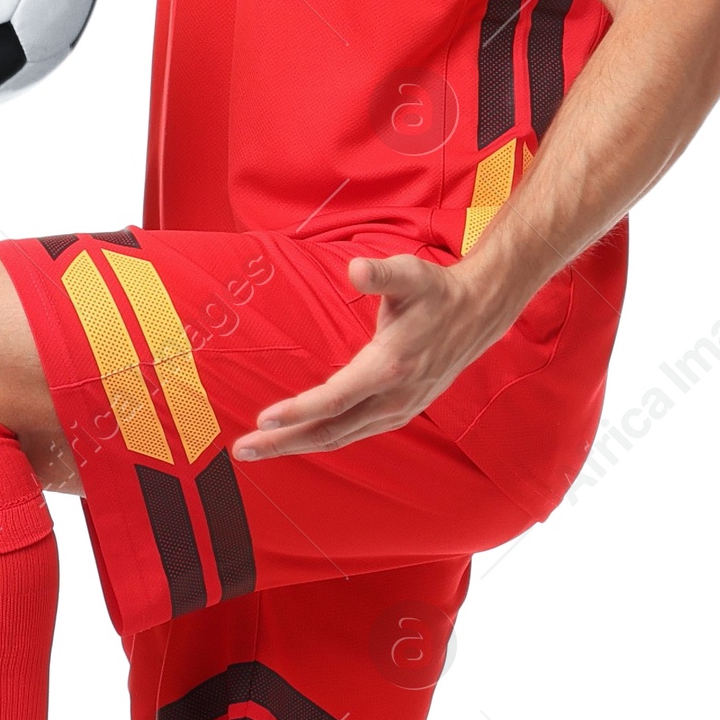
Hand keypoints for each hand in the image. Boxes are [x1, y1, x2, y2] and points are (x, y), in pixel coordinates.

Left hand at [233, 253, 499, 458]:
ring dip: (297, 445)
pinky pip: (352, 434)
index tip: (262, 418)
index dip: (297, 411)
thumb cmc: (436, 291)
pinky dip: (321, 439)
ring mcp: (398, 410)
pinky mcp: (399, 413)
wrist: (477, 314)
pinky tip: (297, 439)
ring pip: (339, 437)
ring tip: (258, 449)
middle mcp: (393, 398)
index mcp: (390, 367)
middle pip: (330, 429)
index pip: (334, 399)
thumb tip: (356, 269)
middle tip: (243, 449)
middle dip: (283, 441)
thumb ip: (380, 273)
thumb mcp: (410, 273)